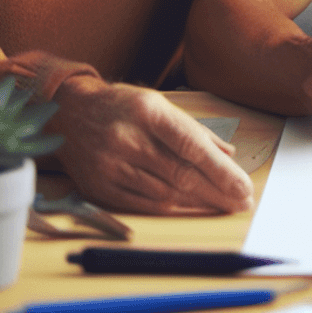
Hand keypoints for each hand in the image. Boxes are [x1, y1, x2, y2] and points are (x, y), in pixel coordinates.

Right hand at [48, 74, 254, 215]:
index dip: (221, 171)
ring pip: (164, 192)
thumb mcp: (159, 103)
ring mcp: (110, 164)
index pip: (192, 146)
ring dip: (198, 203)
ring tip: (223, 206)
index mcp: (148, 112)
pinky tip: (191, 208)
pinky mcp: (98, 186)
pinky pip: (142, 203)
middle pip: (181, 174)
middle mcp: (128, 138)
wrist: (67, 113)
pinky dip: (171, 208)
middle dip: (217, 192)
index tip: (244, 187)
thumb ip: (194, 129)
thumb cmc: (122, 106)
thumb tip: (228, 154)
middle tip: (242, 203)